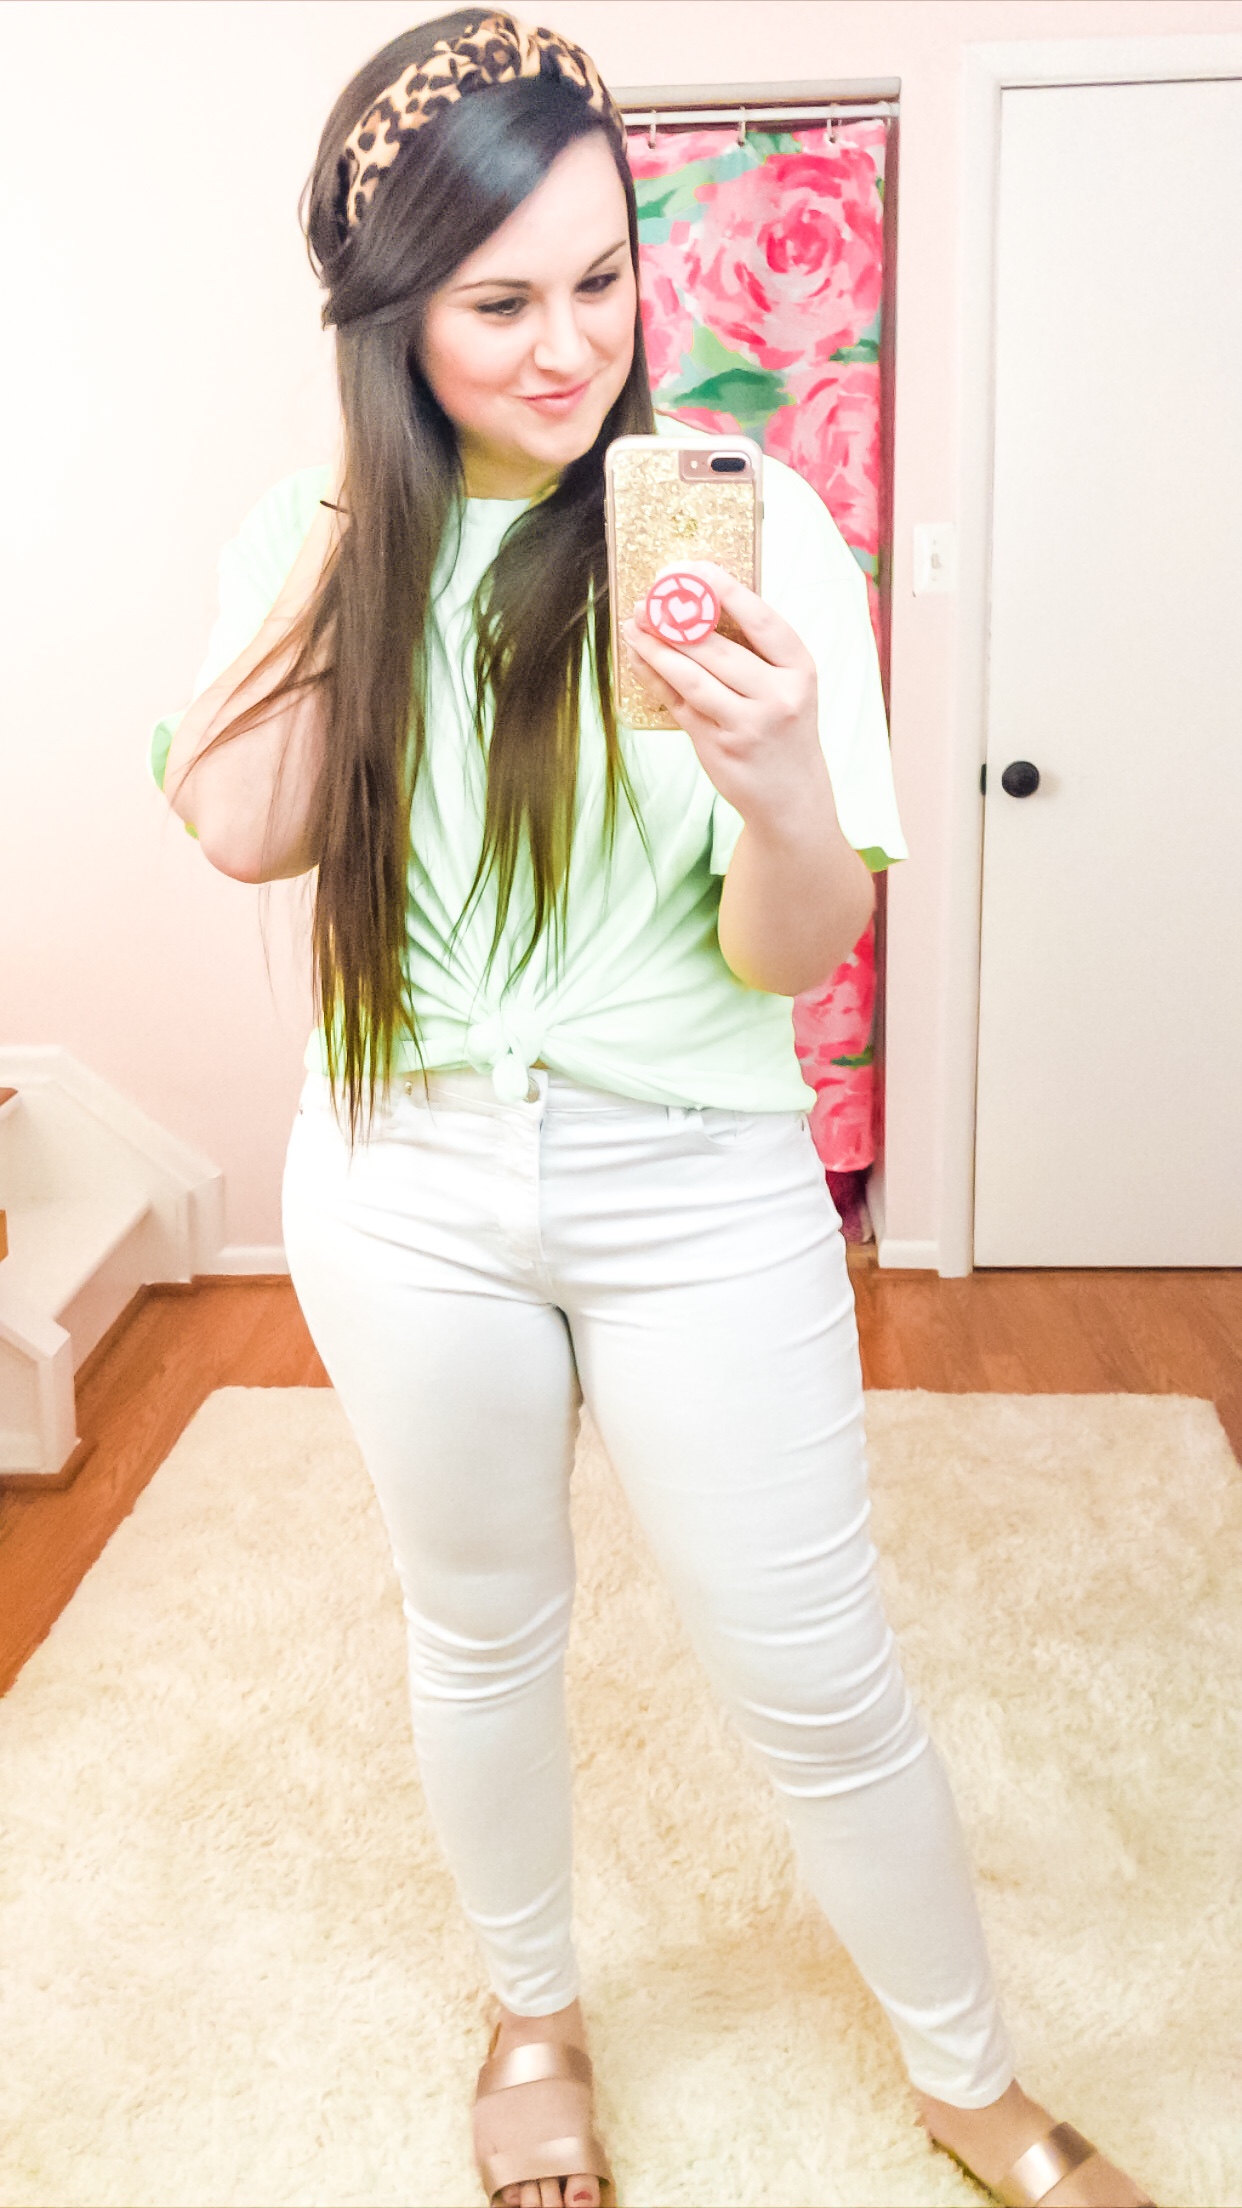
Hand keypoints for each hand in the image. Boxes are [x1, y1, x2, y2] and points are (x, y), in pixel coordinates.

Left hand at [621, 559, 831, 835]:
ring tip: (634, 625)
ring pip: (692, 677)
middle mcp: (778, 697)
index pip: (762, 621)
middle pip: (718, 649)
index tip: (696, 570)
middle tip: (650, 599)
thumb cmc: (785, 732)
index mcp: (800, 671)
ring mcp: (747, 725)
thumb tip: (703, 604)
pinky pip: (679, 704)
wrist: (792, 798)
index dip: (726, 591)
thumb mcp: (789, 688)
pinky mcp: (718, 746)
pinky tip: (639, 658)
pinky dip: (655, 678)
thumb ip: (756, 653)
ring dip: (657, 648)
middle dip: (677, 620)